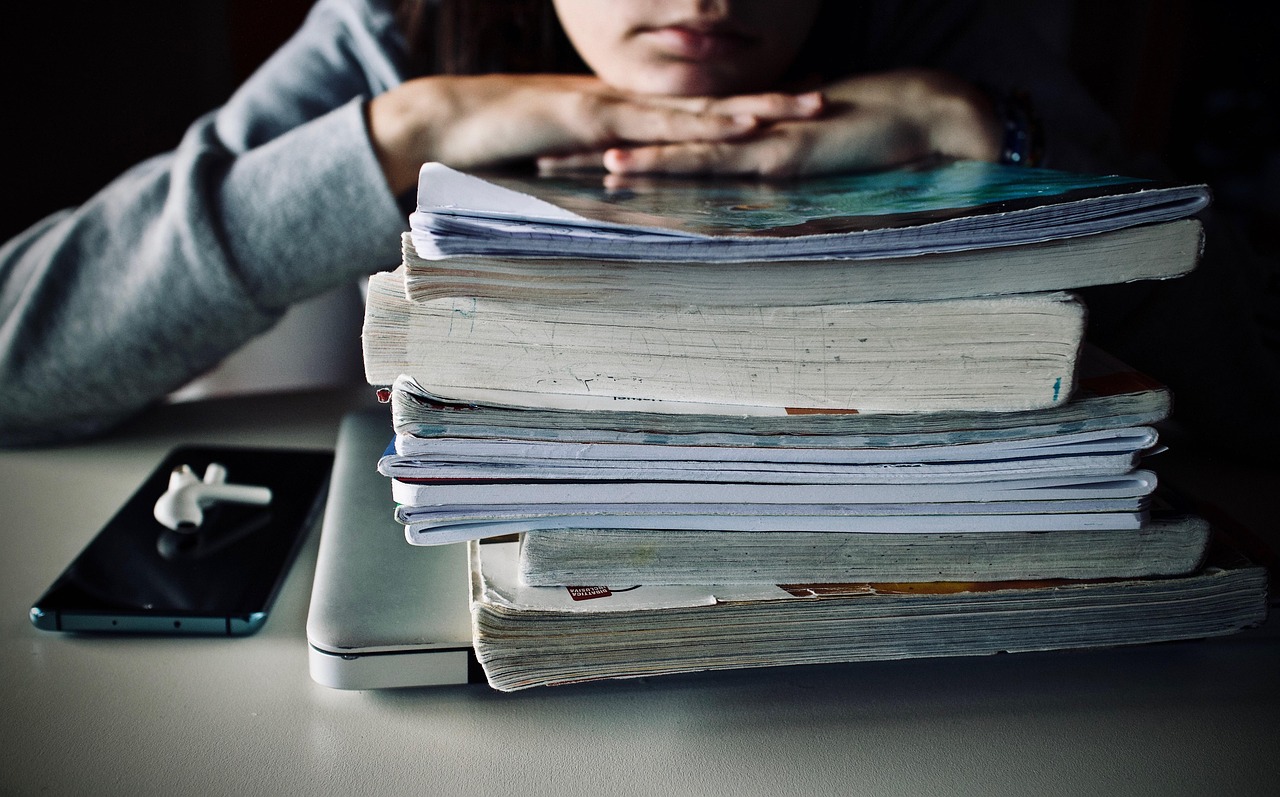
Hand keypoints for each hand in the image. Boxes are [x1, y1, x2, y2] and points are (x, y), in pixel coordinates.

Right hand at [366, 74, 823, 193]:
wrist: (443, 121)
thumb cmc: (496, 144)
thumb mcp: (559, 160)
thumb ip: (594, 172)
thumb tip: (619, 195)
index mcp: (622, 113)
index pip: (693, 110)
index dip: (741, 107)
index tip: (789, 108)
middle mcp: (626, 103)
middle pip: (711, 103)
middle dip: (771, 101)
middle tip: (826, 97)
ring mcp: (612, 107)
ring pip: (697, 108)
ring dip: (754, 108)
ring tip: (807, 106)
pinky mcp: (592, 120)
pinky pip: (657, 126)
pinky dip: (703, 127)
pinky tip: (741, 128)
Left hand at [563, 69, 1003, 177]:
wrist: (922, 114)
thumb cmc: (871, 137)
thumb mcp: (809, 161)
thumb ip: (774, 172)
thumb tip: (749, 194)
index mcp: (740, 144)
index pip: (668, 154)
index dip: (619, 157)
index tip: (570, 165)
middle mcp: (735, 141)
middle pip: (650, 152)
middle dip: (589, 158)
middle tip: (534, 163)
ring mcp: (749, 144)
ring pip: (663, 155)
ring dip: (607, 161)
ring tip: (555, 168)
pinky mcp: (770, 155)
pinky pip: (704, 165)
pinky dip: (658, 168)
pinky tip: (619, 171)